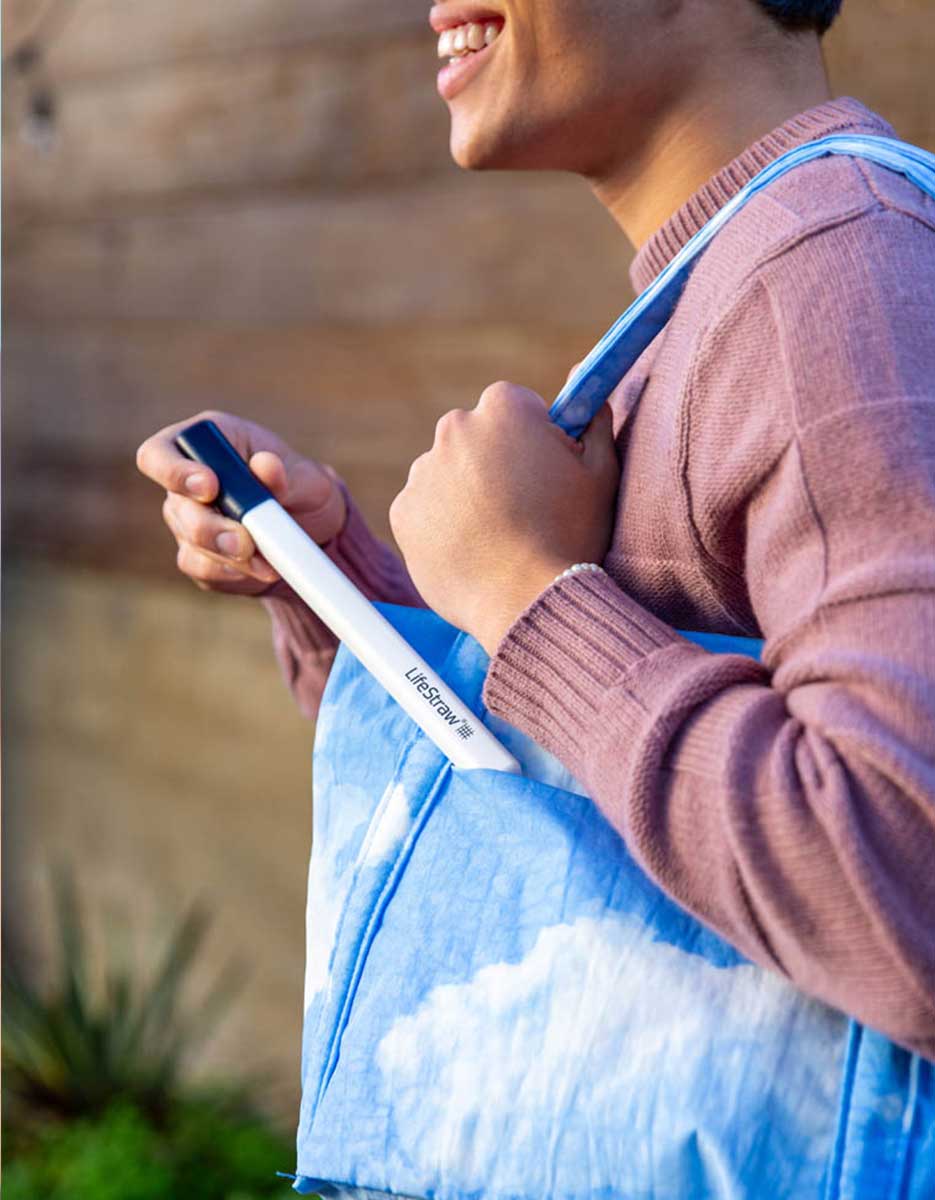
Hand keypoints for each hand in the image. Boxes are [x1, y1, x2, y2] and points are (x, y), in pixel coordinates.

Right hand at [136, 410, 346, 595]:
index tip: (210, 487)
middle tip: (245, 542)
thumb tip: (265, 465)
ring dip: (230, 556)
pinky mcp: (198, 556)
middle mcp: (186, 482)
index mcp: (207, 442)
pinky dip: (234, 574)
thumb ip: (285, 474)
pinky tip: (261, 569)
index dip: (174, 471)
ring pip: (191, 544)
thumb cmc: (303, 490)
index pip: (158, 454)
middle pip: (176, 508)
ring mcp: (187, 521)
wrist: (312, 530)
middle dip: (211, 529)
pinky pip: (204, 570)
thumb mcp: (307, 478)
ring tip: (269, 561)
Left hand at [389, 382, 618, 654]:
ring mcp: (423, 471)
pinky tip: (473, 550)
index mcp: (504, 407)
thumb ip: (595, 426)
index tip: (545, 471)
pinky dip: (443, 525)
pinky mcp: (403, 511)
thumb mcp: (602, 474)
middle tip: (523, 508)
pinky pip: (426, 509)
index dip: (535, 439)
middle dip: (494, 461)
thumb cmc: (571, 535)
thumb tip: (593, 403)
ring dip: (466, 493)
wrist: (524, 600)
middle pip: (476, 437)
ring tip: (497, 537)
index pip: (517, 407)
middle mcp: (454, 428)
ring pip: (448, 473)